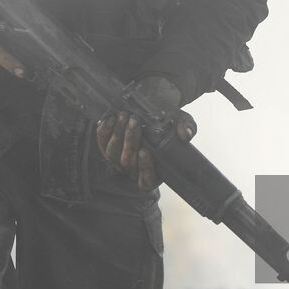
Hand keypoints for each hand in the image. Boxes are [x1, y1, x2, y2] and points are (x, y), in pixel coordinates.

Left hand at [96, 75, 196, 191]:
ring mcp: (118, 159)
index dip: (144, 168)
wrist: (153, 109)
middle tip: (135, 121)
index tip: (145, 151)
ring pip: (112, 154)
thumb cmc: (168, 122)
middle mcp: (133, 169)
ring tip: (125, 116)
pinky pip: (101, 142)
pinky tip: (112, 119)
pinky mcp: (106, 146)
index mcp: (153, 171)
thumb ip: (187, 128)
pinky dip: (105, 131)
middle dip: (130, 141)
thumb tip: (185, 135)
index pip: (146, 180)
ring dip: (117, 134)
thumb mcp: (181, 123)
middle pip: (127, 164)